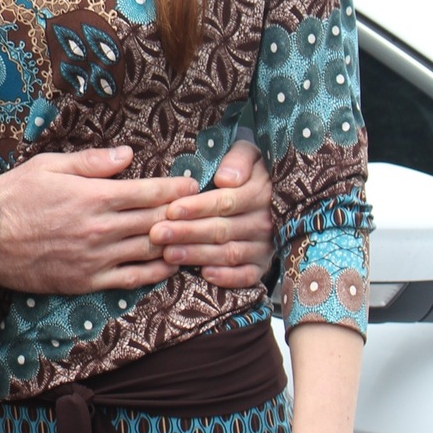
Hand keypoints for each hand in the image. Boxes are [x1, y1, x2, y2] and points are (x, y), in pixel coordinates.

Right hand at [0, 146, 182, 293]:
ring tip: (192, 236)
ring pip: (149, 251)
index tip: (192, 184)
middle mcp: (101, 228)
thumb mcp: (49, 165)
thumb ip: (92, 161)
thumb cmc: (14, 196)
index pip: (149, 192)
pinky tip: (169, 266)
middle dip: (182, 214)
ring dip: (174, 243)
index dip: (176, 188)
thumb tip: (128, 155)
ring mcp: (96, 258)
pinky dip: (155, 273)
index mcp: (94, 196)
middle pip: (156, 221)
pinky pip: (131, 279)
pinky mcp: (87, 280)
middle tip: (201, 209)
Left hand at [147, 138, 273, 289]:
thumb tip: (226, 178)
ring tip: (168, 253)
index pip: (225, 202)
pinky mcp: (262, 265)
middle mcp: (264, 222)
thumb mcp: (249, 154)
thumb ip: (239, 159)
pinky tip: (204, 275)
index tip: (171, 209)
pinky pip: (247, 276)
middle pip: (221, 230)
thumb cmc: (248, 172)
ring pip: (228, 253)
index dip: (197, 207)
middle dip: (187, 232)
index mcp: (259, 193)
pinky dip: (227, 278)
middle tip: (157, 234)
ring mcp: (264, 246)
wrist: (275, 197)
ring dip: (197, 255)